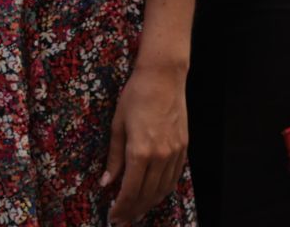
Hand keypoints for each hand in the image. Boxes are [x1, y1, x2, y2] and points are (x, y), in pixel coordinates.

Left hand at [101, 60, 188, 221]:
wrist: (163, 78)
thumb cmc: (135, 97)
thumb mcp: (117, 125)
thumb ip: (113, 157)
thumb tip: (107, 183)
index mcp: (140, 151)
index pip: (130, 190)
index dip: (121, 207)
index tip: (113, 216)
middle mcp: (160, 156)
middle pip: (147, 194)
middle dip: (133, 210)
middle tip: (122, 220)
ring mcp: (174, 153)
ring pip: (162, 189)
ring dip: (149, 204)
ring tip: (137, 212)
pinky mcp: (183, 148)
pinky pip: (174, 177)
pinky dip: (163, 190)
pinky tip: (155, 195)